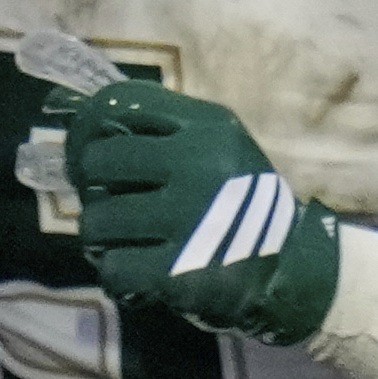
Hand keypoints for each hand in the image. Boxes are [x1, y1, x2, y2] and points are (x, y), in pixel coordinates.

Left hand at [63, 81, 346, 343]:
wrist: (290, 262)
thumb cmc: (241, 198)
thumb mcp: (218, 146)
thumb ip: (166, 132)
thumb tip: (87, 132)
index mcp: (208, 126)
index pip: (118, 104)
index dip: (93, 131)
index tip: (101, 159)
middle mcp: (198, 162)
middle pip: (98, 160)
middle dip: (98, 187)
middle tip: (118, 205)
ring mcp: (188, 216)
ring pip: (95, 220)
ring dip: (105, 237)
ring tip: (130, 242)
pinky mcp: (178, 268)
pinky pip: (112, 267)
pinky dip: (120, 274)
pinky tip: (142, 271)